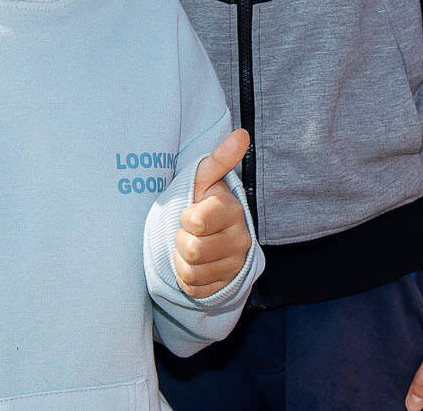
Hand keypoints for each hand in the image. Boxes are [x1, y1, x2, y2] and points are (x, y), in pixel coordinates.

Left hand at [172, 128, 250, 299]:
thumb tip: (241, 134)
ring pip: (191, 271)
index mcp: (234, 211)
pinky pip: (194, 288)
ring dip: (181, 260)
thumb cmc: (202, 202)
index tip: (192, 212)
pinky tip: (194, 265)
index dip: (186, 218)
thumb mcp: (206, 178)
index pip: (197, 222)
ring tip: (191, 246)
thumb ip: (220, 158)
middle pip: (192, 250)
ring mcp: (234, 265)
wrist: (207, 236)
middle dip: (181, 240)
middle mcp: (240, 240)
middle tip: (190, 232)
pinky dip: (186, 278)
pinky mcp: (225, 286)